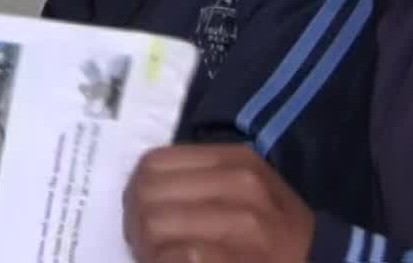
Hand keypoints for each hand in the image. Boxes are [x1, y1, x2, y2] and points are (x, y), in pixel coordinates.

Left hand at [124, 144, 314, 262]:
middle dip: (135, 223)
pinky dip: (166, 262)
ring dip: (147, 247)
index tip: (141, 215)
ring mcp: (243, 223)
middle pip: (148, 193)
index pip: (154, 163)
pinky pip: (182, 255)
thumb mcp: (246, 187)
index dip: (136, 191)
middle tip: (146, 244)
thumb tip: (140, 189)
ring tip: (159, 257)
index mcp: (236, 160)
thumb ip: (199, 180)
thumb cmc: (276, 230)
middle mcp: (240, 184)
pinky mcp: (241, 259)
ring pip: (156, 222)